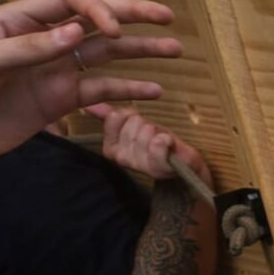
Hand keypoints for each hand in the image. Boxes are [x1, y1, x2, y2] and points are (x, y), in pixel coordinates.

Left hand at [0, 0, 182, 161]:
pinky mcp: (60, 100)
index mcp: (19, 21)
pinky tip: (155, 90)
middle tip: (167, 17)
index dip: (97, 10)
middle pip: (95, 21)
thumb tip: (78, 31)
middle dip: (132, 16)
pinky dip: (129, 90)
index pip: (70, 2)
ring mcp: (55, 70)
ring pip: (106, 55)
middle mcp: (43, 40)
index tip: (115, 30)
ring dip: (141, 51)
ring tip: (175, 50)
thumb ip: (31, 47)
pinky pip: (101, 92)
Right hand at [87, 103, 213, 187]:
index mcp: (111, 148)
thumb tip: (90, 105)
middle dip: (147, 124)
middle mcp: (121, 158)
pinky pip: (158, 143)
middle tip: (154, 136)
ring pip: (146, 130)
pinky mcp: (159, 168)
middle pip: (133, 121)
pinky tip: (169, 144)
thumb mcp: (133, 127)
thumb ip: (111, 117)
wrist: (183, 164)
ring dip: (159, 132)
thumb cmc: (158, 144)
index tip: (140, 126)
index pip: (115, 117)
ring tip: (163, 142)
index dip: (131, 115)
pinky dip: (166, 139)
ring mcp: (139, 165)